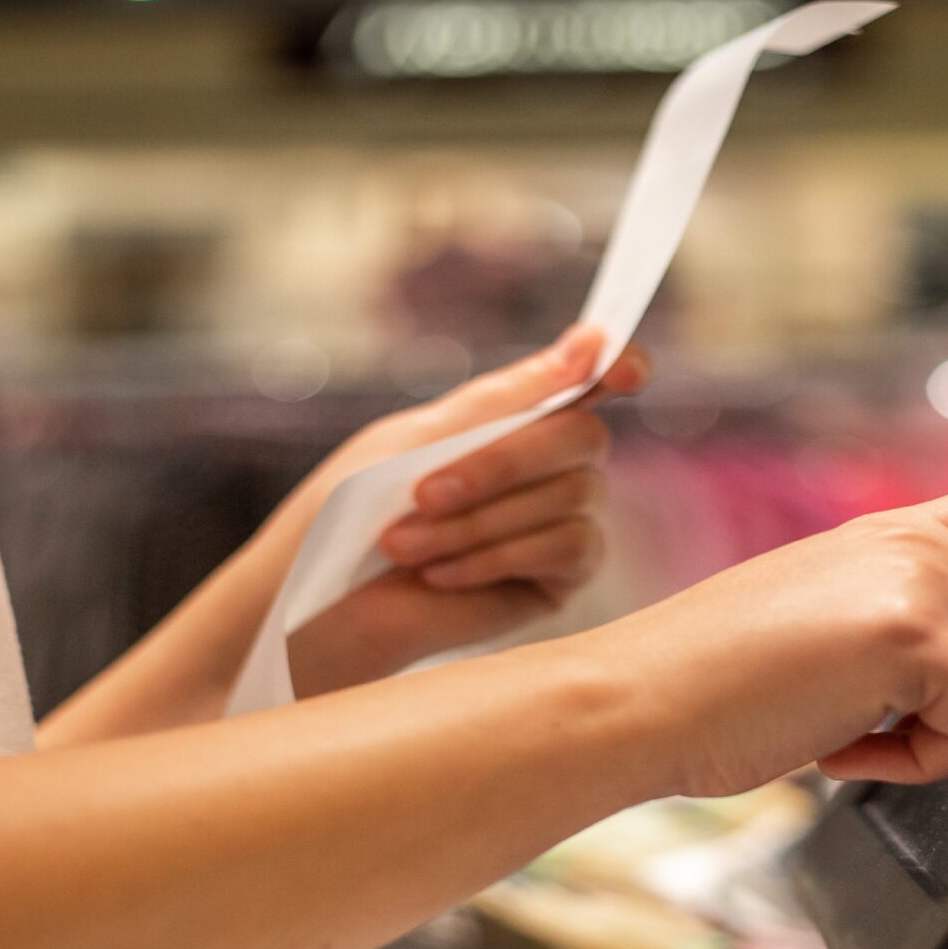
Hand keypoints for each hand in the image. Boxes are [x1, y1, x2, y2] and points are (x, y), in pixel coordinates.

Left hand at [269, 326, 653, 690]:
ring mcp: (567, 519)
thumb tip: (591, 343)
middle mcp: (555, 463)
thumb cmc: (358, 512)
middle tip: (421, 494)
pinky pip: (566, 546)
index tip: (620, 369)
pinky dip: (494, 556)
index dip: (619, 364)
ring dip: (475, 521)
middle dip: (500, 463)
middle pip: (583, 434)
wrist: (327, 605)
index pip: (594, 376)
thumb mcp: (420, 437)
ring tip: (402, 545)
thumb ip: (504, 398)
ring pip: (569, 495)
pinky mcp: (563, 577)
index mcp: (518, 414)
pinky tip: (438, 575)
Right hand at [576, 402, 947, 796]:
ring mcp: (923, 575)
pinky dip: (920, 760)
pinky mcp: (914, 626)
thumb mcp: (843, 638)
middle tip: (883, 721)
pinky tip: (844, 737)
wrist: (638, 699)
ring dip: (946, 740)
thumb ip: (939, 635)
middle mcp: (927, 540)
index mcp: (913, 533)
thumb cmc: (723, 684)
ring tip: (848, 723)